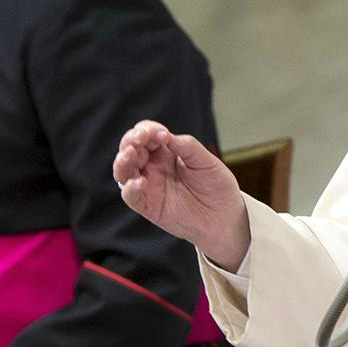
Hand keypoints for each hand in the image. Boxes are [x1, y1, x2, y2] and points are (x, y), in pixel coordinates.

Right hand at [113, 120, 250, 268]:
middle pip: (130, 148)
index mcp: (166, 151)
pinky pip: (130, 196)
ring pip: (123, 170)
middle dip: (131, 140)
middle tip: (139, 139)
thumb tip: (166, 135)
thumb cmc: (216, 186)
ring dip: (122, 161)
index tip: (162, 135)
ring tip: (129, 155)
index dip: (148, 130)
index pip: (147, 134)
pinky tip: (139, 182)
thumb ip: (186, 146)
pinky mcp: (148, 206)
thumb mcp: (206, 161)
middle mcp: (153, 166)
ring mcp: (148, 185)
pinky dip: (130, 188)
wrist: (225, 216)